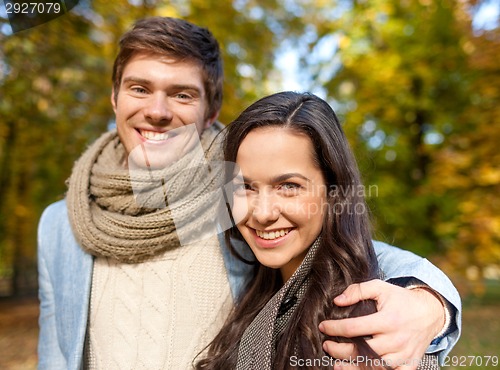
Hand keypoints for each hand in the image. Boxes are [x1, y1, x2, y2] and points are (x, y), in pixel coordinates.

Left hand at [319, 279, 444, 369]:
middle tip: (327, 346)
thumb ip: (358, 290)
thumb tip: (337, 301)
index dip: (335, 328)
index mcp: (388, 320)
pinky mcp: (410, 364)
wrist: (429, 312)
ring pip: (376, 367)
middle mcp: (396, 339)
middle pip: (363, 351)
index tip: (323, 326)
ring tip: (337, 365)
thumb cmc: (400, 299)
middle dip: (341, 350)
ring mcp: (404, 354)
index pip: (355, 327)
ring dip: (354, 368)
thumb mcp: (380, 287)